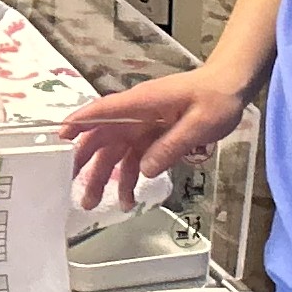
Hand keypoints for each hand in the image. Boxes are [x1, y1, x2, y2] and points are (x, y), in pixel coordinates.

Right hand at [60, 66, 252, 208]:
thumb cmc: (216, 98)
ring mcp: (142, 126)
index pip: (105, 111)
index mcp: (143, 103)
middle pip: (103, 137)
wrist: (231, 87)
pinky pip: (134, 159)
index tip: (61, 136)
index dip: (81, 122)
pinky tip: (128, 199)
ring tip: (94, 204)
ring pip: (115, 153)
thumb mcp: (200, 124)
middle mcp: (136, 114)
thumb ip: (171, 147)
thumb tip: (145, 170)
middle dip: (86, 162)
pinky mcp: (152, 136)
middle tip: (74, 188)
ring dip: (103, 177)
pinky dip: (129, 178)